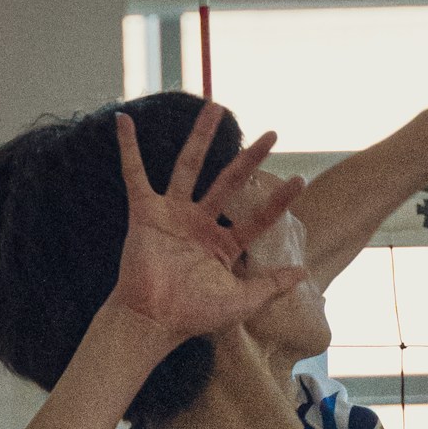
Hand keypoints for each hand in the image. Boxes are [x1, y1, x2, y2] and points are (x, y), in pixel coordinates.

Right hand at [111, 105, 306, 343]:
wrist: (152, 321)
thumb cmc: (193, 316)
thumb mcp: (241, 302)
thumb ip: (271, 286)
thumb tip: (303, 272)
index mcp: (223, 245)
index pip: (258, 217)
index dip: (278, 200)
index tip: (299, 180)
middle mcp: (200, 224)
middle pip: (229, 182)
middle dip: (251, 159)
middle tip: (273, 134)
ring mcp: (173, 214)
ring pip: (189, 167)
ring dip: (201, 137)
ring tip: (215, 107)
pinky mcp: (145, 211)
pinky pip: (134, 174)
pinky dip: (128, 148)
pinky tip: (124, 120)